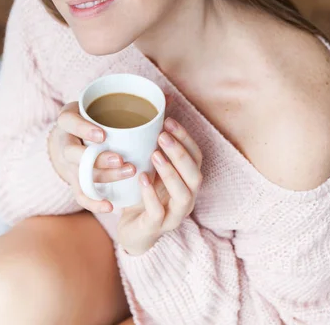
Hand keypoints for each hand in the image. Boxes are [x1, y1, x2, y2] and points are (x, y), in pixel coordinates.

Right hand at [48, 101, 135, 212]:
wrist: (73, 138)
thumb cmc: (94, 119)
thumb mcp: (102, 106)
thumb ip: (132, 103)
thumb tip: (167, 98)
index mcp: (69, 120)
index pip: (69, 122)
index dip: (83, 129)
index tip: (103, 135)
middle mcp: (65, 143)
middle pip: (74, 154)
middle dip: (97, 159)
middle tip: (120, 159)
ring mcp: (68, 164)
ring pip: (80, 175)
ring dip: (104, 176)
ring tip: (128, 173)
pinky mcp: (74, 181)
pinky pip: (81, 195)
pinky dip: (94, 203)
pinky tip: (111, 206)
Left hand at [116, 117, 202, 255]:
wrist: (133, 229)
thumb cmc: (144, 191)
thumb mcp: (151, 164)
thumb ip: (158, 139)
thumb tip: (164, 99)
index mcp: (188, 180)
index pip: (196, 157)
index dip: (185, 139)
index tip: (168, 121)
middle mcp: (187, 198)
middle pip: (195, 176)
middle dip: (180, 154)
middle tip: (161, 136)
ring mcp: (173, 215)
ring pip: (183, 195)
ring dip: (170, 173)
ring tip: (154, 155)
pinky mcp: (155, 228)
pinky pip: (158, 214)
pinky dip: (150, 195)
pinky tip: (141, 179)